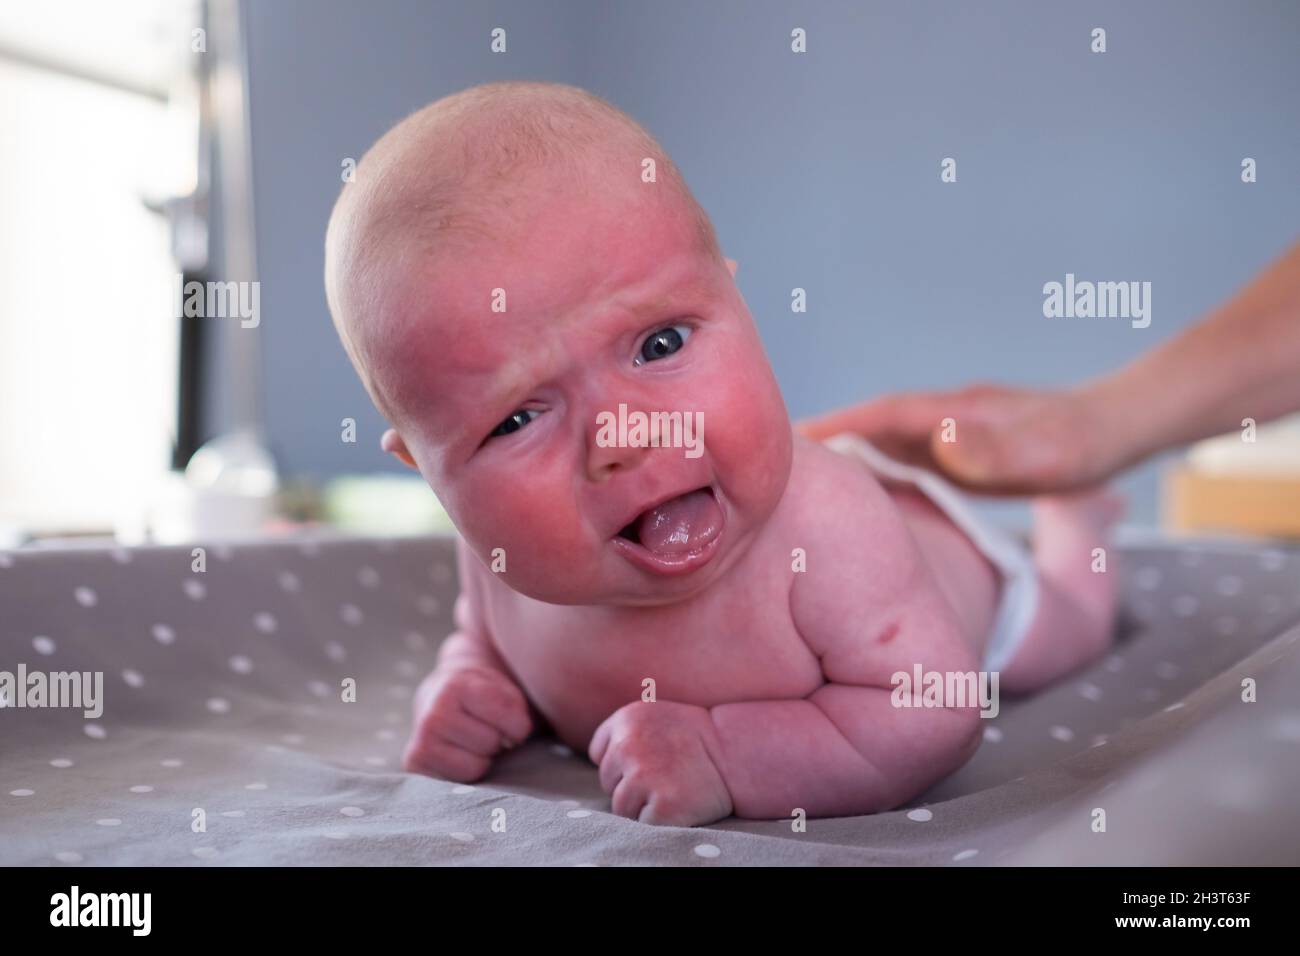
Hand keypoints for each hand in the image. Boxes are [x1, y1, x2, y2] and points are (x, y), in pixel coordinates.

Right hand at [403, 664, 533, 781]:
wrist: (441, 694)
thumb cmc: (481, 696)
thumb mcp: (505, 689)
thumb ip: (516, 710)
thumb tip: (513, 742)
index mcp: (457, 686)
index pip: (509, 718)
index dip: (517, 723)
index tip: (509, 719)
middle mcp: (433, 714)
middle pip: (491, 744)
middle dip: (494, 738)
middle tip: (482, 727)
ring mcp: (420, 742)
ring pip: (475, 768)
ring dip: (480, 758)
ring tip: (470, 741)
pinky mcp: (414, 765)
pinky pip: (456, 783)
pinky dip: (463, 773)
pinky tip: (456, 754)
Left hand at [588, 700, 732, 826]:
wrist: (737, 753)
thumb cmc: (697, 739)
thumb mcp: (656, 716)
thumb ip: (626, 731)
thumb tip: (602, 760)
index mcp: (626, 719)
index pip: (600, 754)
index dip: (622, 763)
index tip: (650, 760)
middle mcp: (628, 745)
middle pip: (608, 781)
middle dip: (631, 784)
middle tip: (665, 776)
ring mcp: (643, 777)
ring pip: (621, 806)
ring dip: (643, 805)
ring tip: (672, 789)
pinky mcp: (661, 806)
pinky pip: (642, 824)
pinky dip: (659, 821)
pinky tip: (678, 804)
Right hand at [798, 383, 1120, 493]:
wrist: (1116, 428)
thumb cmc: (1081, 445)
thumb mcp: (1047, 454)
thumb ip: (996, 446)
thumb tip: (940, 436)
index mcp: (949, 414)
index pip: (874, 417)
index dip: (828, 431)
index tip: (780, 444)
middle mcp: (939, 418)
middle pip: (865, 429)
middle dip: (819, 444)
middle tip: (764, 468)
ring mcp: (946, 432)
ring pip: (879, 444)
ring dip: (841, 460)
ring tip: (794, 488)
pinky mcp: (955, 451)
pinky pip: (899, 461)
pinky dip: (870, 474)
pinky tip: (855, 497)